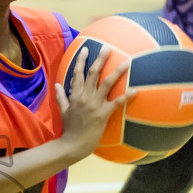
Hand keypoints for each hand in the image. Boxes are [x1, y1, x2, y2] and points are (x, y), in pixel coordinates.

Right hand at [56, 44, 136, 159]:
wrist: (73, 144)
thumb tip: (57, 84)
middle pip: (93, 74)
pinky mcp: (103, 114)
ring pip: (107, 84)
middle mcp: (85, 97)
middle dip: (100, 59)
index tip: (85, 49)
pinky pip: (117, 102)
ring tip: (126, 62)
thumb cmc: (69, 128)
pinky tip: (135, 90)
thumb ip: (60, 96)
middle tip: (108, 48)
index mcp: (75, 95)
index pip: (78, 74)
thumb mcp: (62, 110)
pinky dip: (126, 96)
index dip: (81, 60)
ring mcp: (94, 104)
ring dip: (117, 72)